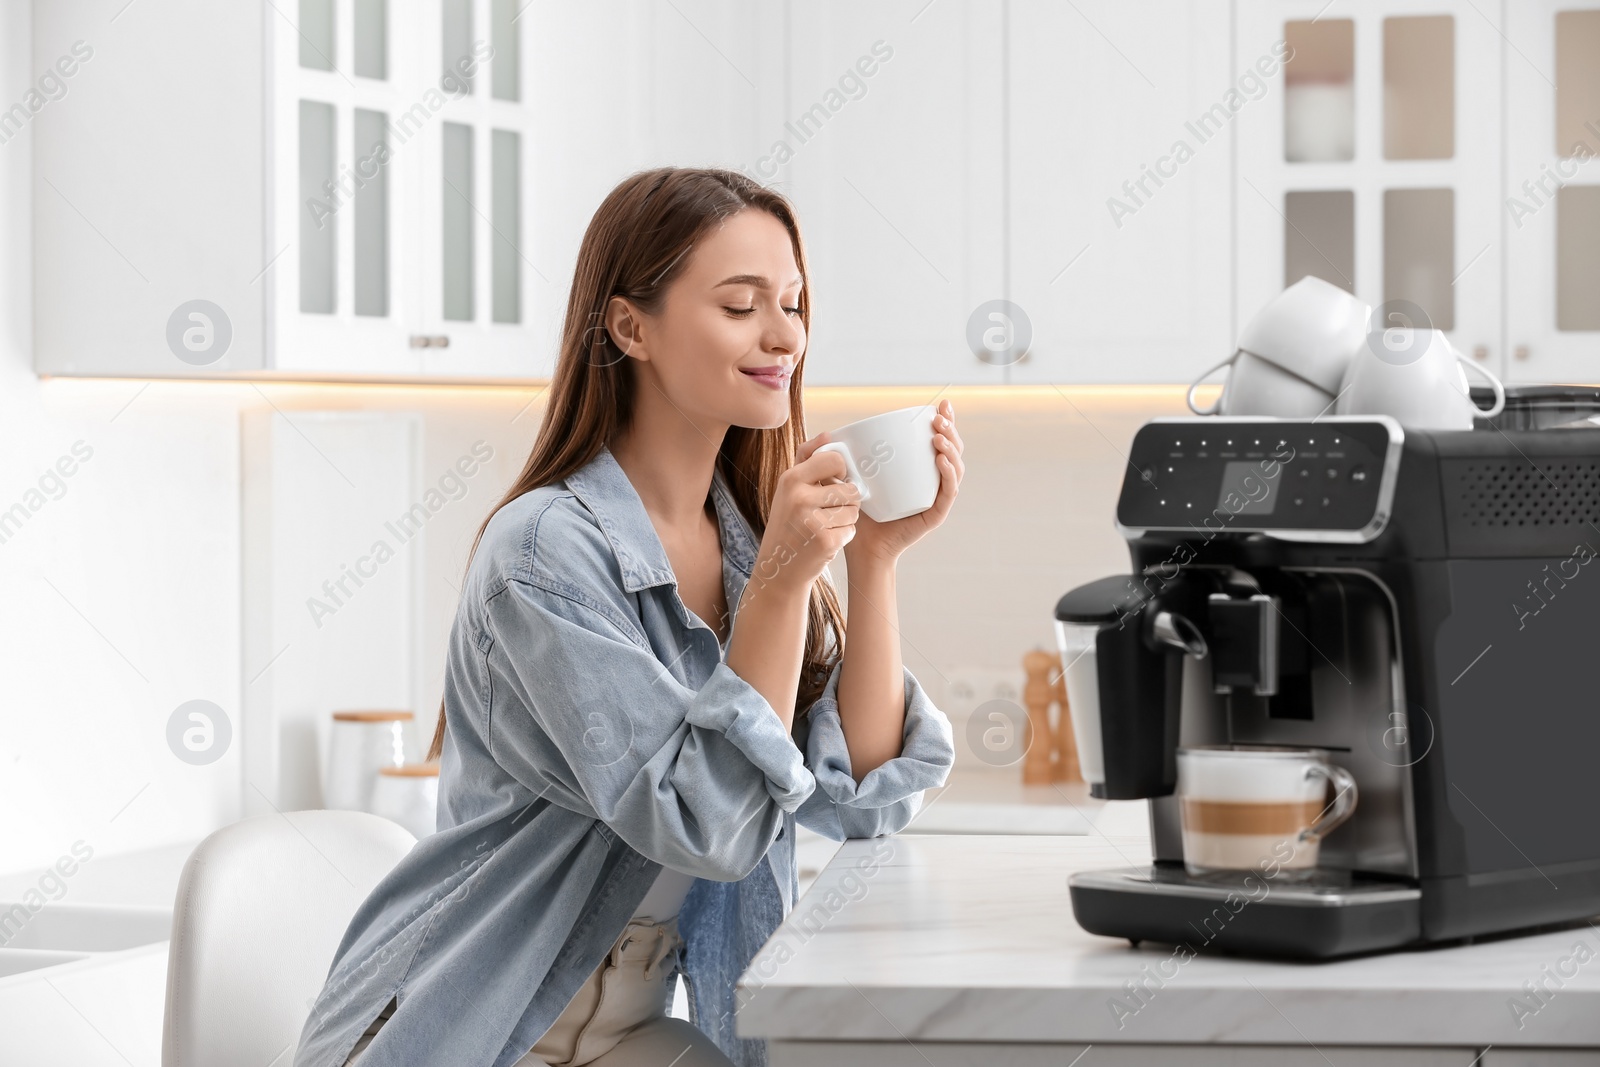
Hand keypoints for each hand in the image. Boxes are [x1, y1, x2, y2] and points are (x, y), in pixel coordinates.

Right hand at [750, 438, 862, 598]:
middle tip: (829, 511)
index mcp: (790, 479)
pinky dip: (844, 537)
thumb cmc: (789, 524)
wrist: (778, 570)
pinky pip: (852, 530)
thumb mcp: (789, 489)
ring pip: (853, 510)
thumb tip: (829, 434)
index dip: (842, 472)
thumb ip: (808, 459)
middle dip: (847, 501)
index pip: (835, 460)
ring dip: (846, 520)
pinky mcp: (824, 541)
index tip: (835, 483)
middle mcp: (798, 497)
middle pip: (850, 489)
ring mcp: (811, 520)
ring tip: (824, 527)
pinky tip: (825, 542)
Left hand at [845, 398, 963, 563]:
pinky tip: (942, 460)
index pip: (938, 439)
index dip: (944, 420)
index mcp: (918, 468)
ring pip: (955, 468)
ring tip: (937, 437)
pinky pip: (948, 492)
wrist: (859, 545)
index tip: (939, 404)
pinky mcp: (935, 514)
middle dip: (950, 429)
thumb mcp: (846, 478)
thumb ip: (837, 458)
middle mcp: (931, 480)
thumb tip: (829, 433)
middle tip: (937, 418)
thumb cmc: (854, 510)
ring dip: (951, 448)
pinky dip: (949, 474)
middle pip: (953, 449)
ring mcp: (936, 497)